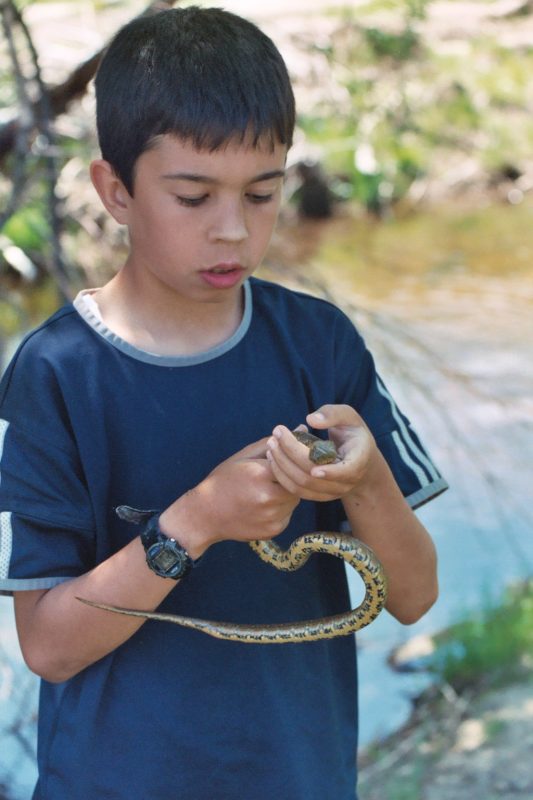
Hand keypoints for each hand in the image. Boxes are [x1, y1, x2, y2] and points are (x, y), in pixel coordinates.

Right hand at [159, 437, 299, 557]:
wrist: (205, 515)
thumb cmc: (224, 480)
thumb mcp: (244, 457)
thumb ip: (273, 443)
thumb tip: (302, 428)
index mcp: (260, 473)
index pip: (291, 461)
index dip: (287, 461)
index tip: (280, 461)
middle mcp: (268, 497)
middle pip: (297, 482)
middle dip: (290, 477)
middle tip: (273, 478)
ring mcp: (272, 516)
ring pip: (295, 499)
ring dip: (287, 493)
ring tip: (265, 491)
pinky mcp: (274, 530)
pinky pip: (288, 514)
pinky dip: (281, 508)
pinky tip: (263, 506)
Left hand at [266, 404, 377, 501]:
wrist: (361, 463)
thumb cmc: (353, 435)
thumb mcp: (350, 418)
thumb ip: (333, 414)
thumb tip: (311, 420)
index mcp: (358, 462)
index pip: (345, 471)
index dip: (327, 469)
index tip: (304, 453)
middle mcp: (346, 482)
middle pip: (312, 476)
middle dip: (290, 454)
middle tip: (276, 434)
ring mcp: (332, 492)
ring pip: (302, 485)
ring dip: (282, 466)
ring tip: (272, 445)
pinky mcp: (318, 496)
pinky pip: (297, 491)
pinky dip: (282, 475)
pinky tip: (274, 458)